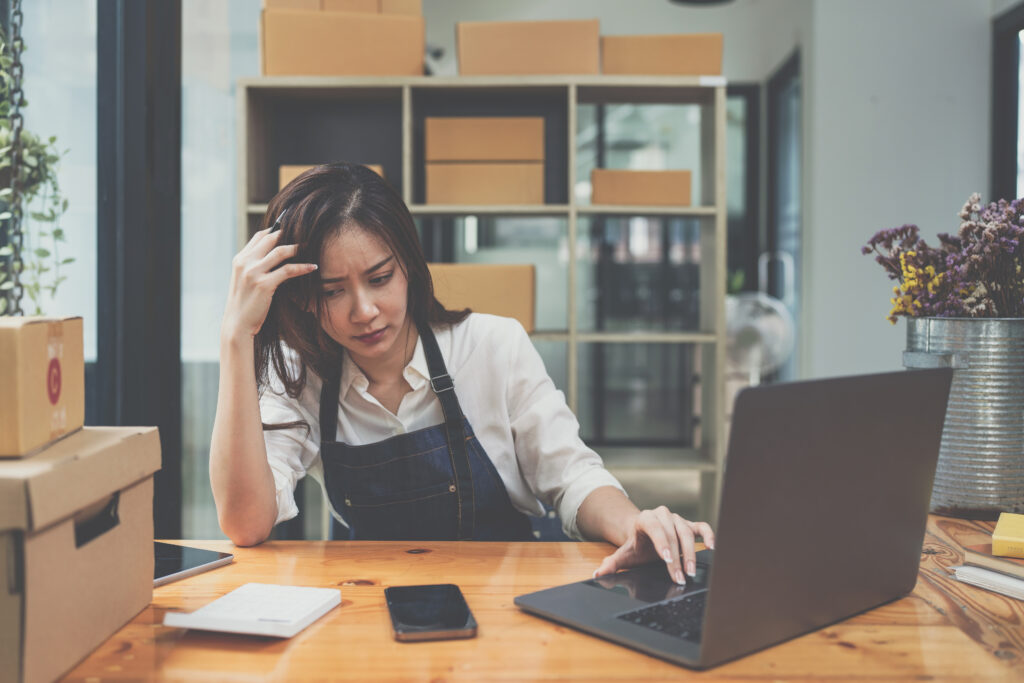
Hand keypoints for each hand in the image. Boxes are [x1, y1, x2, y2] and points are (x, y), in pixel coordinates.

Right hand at [221, 227, 317, 341]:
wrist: (237, 324)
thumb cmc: (245, 304)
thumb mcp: (244, 281)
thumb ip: (254, 266)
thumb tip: (275, 256)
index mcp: (240, 260)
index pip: (260, 236)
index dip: (277, 230)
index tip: (292, 231)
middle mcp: (245, 263)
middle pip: (270, 239)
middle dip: (289, 234)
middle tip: (306, 235)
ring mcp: (253, 272)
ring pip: (280, 251)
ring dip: (298, 248)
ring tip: (311, 247)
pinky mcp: (264, 284)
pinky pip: (288, 270)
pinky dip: (303, 267)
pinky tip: (313, 267)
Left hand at [593, 506, 714, 584]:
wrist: (644, 534)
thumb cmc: (635, 546)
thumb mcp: (624, 554)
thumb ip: (611, 564)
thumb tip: (598, 574)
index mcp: (645, 519)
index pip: (655, 529)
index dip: (662, 544)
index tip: (668, 560)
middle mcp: (662, 515)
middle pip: (672, 534)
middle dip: (676, 558)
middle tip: (680, 577)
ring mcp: (677, 518)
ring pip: (687, 533)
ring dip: (690, 553)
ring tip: (690, 572)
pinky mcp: (689, 524)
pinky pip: (702, 526)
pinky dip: (708, 535)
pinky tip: (711, 547)